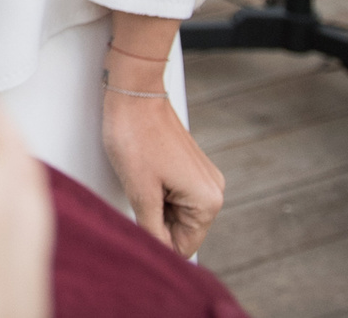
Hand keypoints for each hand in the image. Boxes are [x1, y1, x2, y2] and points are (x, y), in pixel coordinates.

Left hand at [100, 26, 220, 256]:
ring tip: (140, 178)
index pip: (183, 246)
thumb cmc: (135, 136)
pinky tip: (144, 171)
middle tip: (136, 192)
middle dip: (155, 219)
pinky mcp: (191, 165)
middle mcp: (214, 190)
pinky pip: (173, 193)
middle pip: (180, 229)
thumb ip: (152, 230)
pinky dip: (156, 190)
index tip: (137, 218)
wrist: (133, 92)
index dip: (156, 239)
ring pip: (174, 211)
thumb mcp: (140, 192)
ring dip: (154, 204)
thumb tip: (158, 254)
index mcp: (208, 201)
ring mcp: (204, 176)